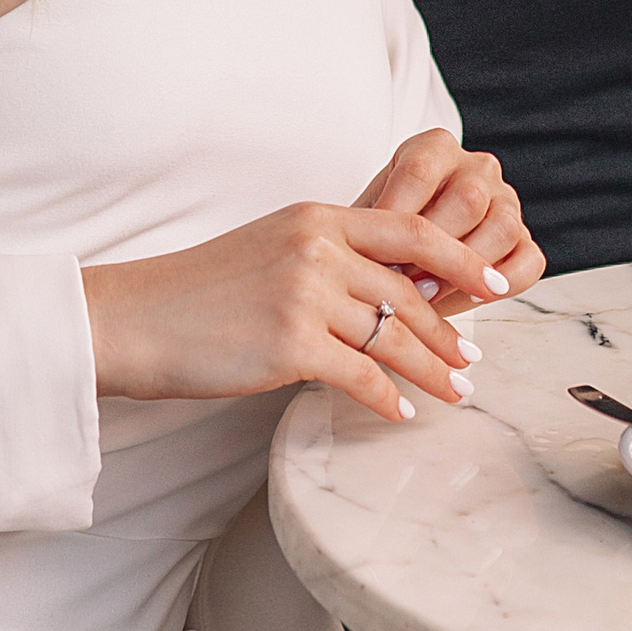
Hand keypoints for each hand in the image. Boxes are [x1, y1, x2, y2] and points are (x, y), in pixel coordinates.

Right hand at [84, 202, 507, 425]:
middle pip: (409, 291)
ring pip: (393, 336)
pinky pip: (360, 375)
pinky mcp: (290, 342)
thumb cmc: (200, 290)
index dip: (460, 258)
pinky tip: (397, 413)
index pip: (411, 229)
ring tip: (454, 391)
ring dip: (431, 370)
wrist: (138, 317)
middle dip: (449, 331)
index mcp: (317, 216)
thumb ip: (326, 256)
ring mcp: (305, 293)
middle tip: (473, 359)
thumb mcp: (270, 247)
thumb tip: (382, 289)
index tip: (494, 280)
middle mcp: (317, 247)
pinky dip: (387, 398)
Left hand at [360, 129, 543, 310]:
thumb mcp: (374, 219)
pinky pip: (529, 260)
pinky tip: (472, 296)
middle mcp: (478, 168)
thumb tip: (379, 261)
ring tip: (431, 293)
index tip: (376, 249)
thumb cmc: (389, 231)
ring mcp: (506, 201)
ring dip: (466, 268)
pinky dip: (503, 284)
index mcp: (436, 148)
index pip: (419, 171)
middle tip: (402, 279)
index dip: (397, 214)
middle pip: (466, 200)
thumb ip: (377, 229)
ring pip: (502, 228)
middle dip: (432, 247)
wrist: (409, 250)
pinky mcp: (525, 239)